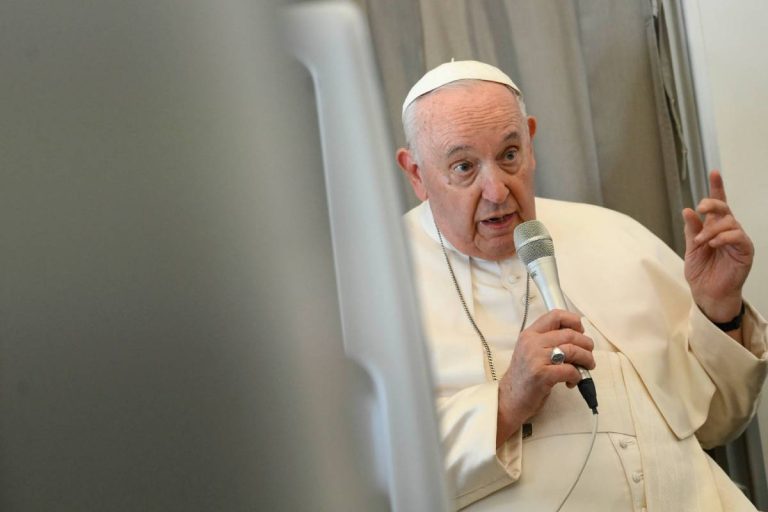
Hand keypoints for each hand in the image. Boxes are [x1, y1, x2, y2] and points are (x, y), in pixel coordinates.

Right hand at [496, 310, 594, 445]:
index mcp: (529, 334)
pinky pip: (570, 370)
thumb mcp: (530, 351)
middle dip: (586, 345)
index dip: (574, 321)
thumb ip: (548, 341)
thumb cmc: (524, 377)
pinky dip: (577, 376)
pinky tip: (572, 381)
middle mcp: (531, 343)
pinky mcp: (542, 375)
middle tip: (588, 355)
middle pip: (570, 334)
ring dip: (586, 360)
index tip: (580, 332)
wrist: (509, 399)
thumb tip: (577, 337)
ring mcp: (536, 358)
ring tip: (586, 368)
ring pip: (573, 350)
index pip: (555, 315)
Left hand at [682, 170, 753, 322]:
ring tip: (701, 242)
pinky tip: (714, 244)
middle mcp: (728, 231)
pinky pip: (738, 237)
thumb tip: (687, 210)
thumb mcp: (691, 248)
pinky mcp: (745, 251)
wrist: (707, 293)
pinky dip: (724, 237)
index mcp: (714, 228)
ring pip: (729, 222)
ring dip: (712, 229)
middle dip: (712, 204)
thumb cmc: (701, 271)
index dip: (717, 188)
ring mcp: (738, 240)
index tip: (714, 172)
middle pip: (724, 209)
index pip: (718, 205)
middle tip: (700, 209)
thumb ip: (692, 230)